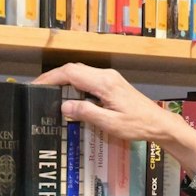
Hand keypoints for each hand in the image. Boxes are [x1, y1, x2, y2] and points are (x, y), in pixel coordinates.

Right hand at [32, 62, 195, 169]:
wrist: (159, 123)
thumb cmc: (137, 125)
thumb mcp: (110, 124)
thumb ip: (86, 113)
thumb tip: (63, 105)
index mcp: (104, 83)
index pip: (71, 73)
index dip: (51, 78)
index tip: (36, 86)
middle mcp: (106, 75)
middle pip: (74, 69)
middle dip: (54, 77)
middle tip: (38, 91)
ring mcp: (110, 77)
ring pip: (80, 72)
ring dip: (64, 79)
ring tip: (49, 93)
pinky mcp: (112, 83)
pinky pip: (88, 78)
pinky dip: (74, 83)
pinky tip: (68, 96)